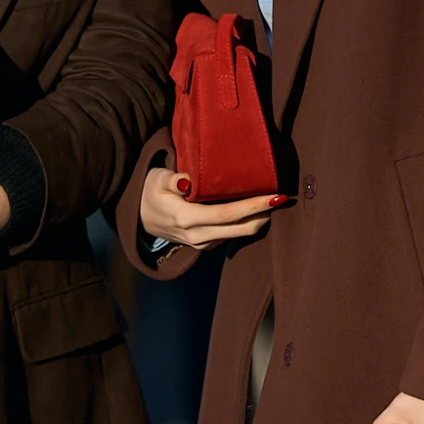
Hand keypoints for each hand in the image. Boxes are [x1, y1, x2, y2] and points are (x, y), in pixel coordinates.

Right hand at [139, 165, 285, 249]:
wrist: (141, 217)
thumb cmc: (151, 191)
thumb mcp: (157, 179)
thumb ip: (173, 179)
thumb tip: (186, 181)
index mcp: (187, 219)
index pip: (228, 214)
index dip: (254, 206)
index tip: (275, 196)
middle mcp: (198, 235)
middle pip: (241, 228)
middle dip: (264, 214)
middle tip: (283, 196)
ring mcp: (203, 243)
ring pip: (240, 234)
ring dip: (258, 219)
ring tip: (273, 200)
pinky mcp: (207, 244)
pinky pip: (233, 235)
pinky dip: (247, 222)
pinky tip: (256, 209)